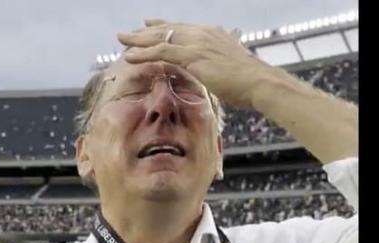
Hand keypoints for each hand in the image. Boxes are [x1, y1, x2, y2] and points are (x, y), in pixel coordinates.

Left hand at [117, 19, 273, 107]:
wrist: (257, 82)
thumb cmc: (247, 81)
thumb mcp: (227, 68)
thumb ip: (214, 65)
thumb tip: (210, 71)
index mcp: (211, 34)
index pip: (181, 27)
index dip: (162, 26)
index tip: (147, 25)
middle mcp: (202, 33)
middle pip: (167, 29)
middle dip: (144, 31)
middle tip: (126, 34)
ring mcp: (196, 42)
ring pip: (161, 38)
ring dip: (138, 40)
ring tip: (122, 41)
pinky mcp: (192, 55)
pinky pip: (162, 52)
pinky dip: (144, 53)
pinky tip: (130, 57)